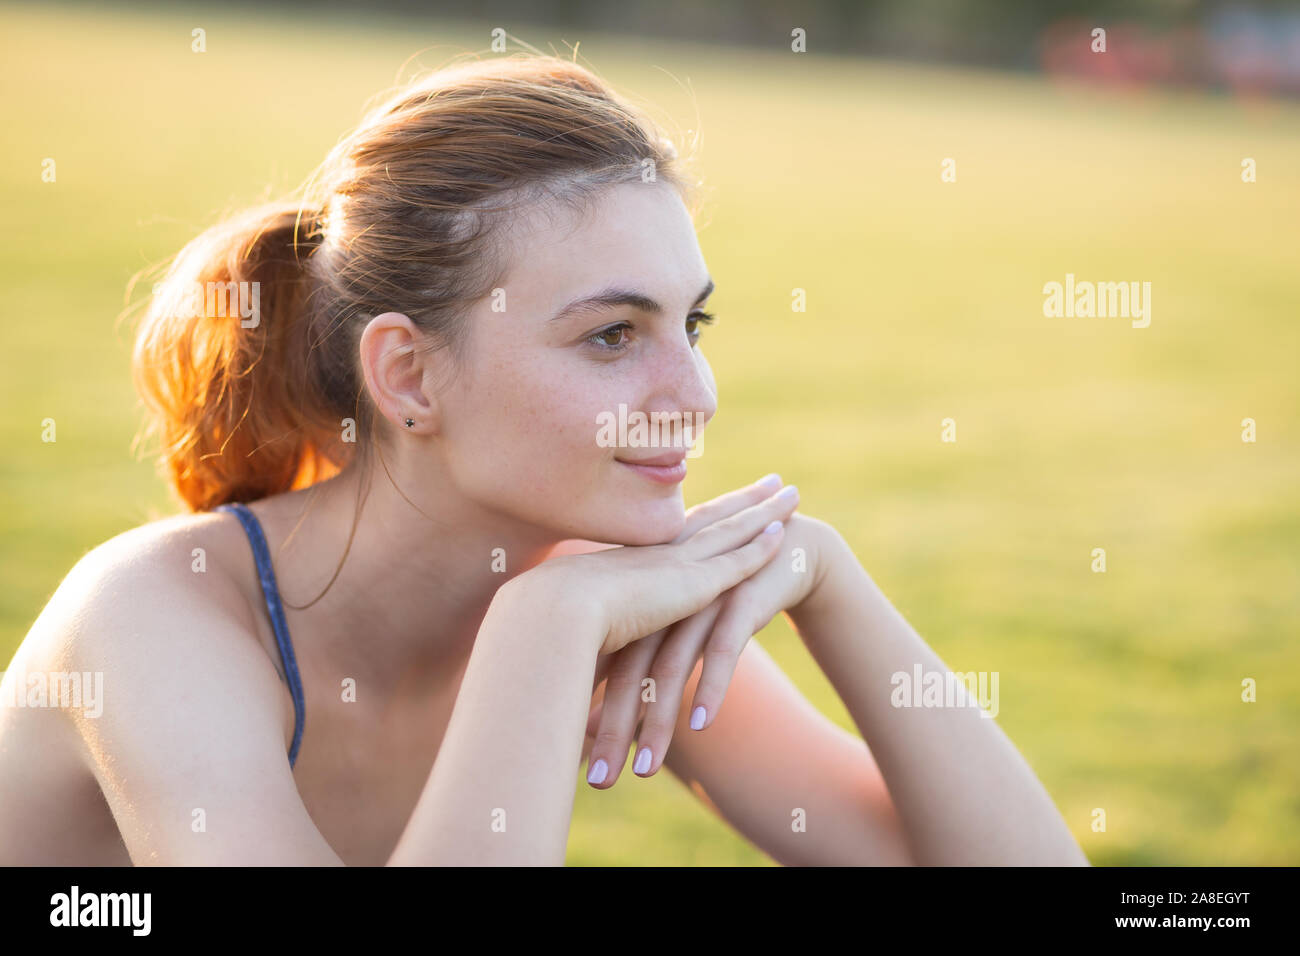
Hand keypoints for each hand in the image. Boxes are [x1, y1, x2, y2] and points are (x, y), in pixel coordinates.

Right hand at [523, 476, 800, 658]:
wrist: (557, 614)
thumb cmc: (556, 623)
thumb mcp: (584, 620)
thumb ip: (600, 625)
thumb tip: (594, 637)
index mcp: (637, 559)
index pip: (682, 530)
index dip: (708, 513)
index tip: (729, 499)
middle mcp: (662, 553)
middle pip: (715, 518)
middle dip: (745, 500)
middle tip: (775, 481)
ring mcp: (679, 565)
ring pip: (734, 530)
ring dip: (765, 513)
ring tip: (793, 494)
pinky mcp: (694, 586)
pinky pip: (737, 561)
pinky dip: (761, 546)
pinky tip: (784, 534)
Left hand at [585, 505, 841, 786]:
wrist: (787, 548)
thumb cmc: (723, 599)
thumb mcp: (681, 627)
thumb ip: (645, 665)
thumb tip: (599, 720)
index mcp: (643, 608)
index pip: (606, 668)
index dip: (592, 712)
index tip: (575, 760)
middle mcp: (664, 604)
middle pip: (630, 674)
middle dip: (614, 730)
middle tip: (600, 781)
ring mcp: (700, 601)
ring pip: (671, 669)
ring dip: (657, 723)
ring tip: (643, 770)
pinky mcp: (739, 600)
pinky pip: (721, 651)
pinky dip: (709, 688)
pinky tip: (700, 726)